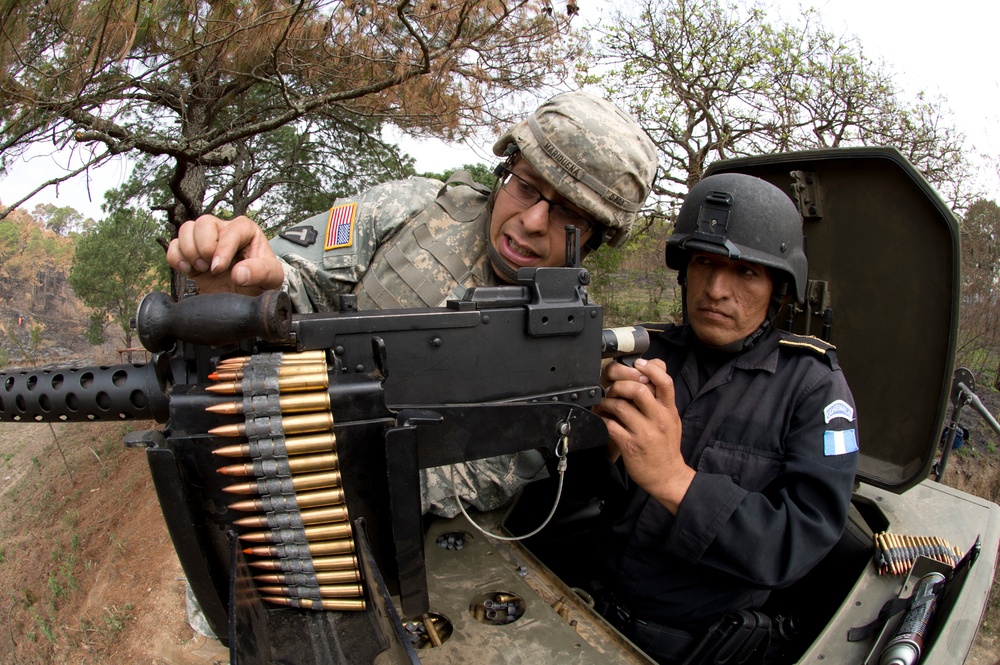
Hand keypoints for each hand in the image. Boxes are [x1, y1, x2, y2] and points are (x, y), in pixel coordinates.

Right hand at [167, 215, 284, 294]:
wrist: (248, 296)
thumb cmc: (262, 281)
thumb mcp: (272, 278)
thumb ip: (260, 272)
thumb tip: (238, 273)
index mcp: (246, 231)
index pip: (230, 230)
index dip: (223, 248)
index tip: (219, 268)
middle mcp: (224, 231)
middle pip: (204, 222)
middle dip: (203, 246)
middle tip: (210, 267)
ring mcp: (205, 241)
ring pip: (186, 229)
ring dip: (189, 250)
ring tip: (201, 268)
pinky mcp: (191, 255)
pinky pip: (174, 246)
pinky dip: (175, 257)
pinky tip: (186, 270)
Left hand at [595, 358, 694, 513]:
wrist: (668, 476)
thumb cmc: (667, 447)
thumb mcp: (672, 420)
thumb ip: (662, 401)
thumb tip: (648, 378)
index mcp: (669, 410)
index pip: (665, 381)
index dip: (650, 368)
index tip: (638, 363)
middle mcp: (658, 419)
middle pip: (638, 390)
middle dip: (621, 384)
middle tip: (613, 388)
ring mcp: (644, 432)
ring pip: (620, 406)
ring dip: (607, 401)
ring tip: (604, 402)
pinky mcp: (630, 445)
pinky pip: (611, 425)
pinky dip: (602, 419)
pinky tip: (602, 418)